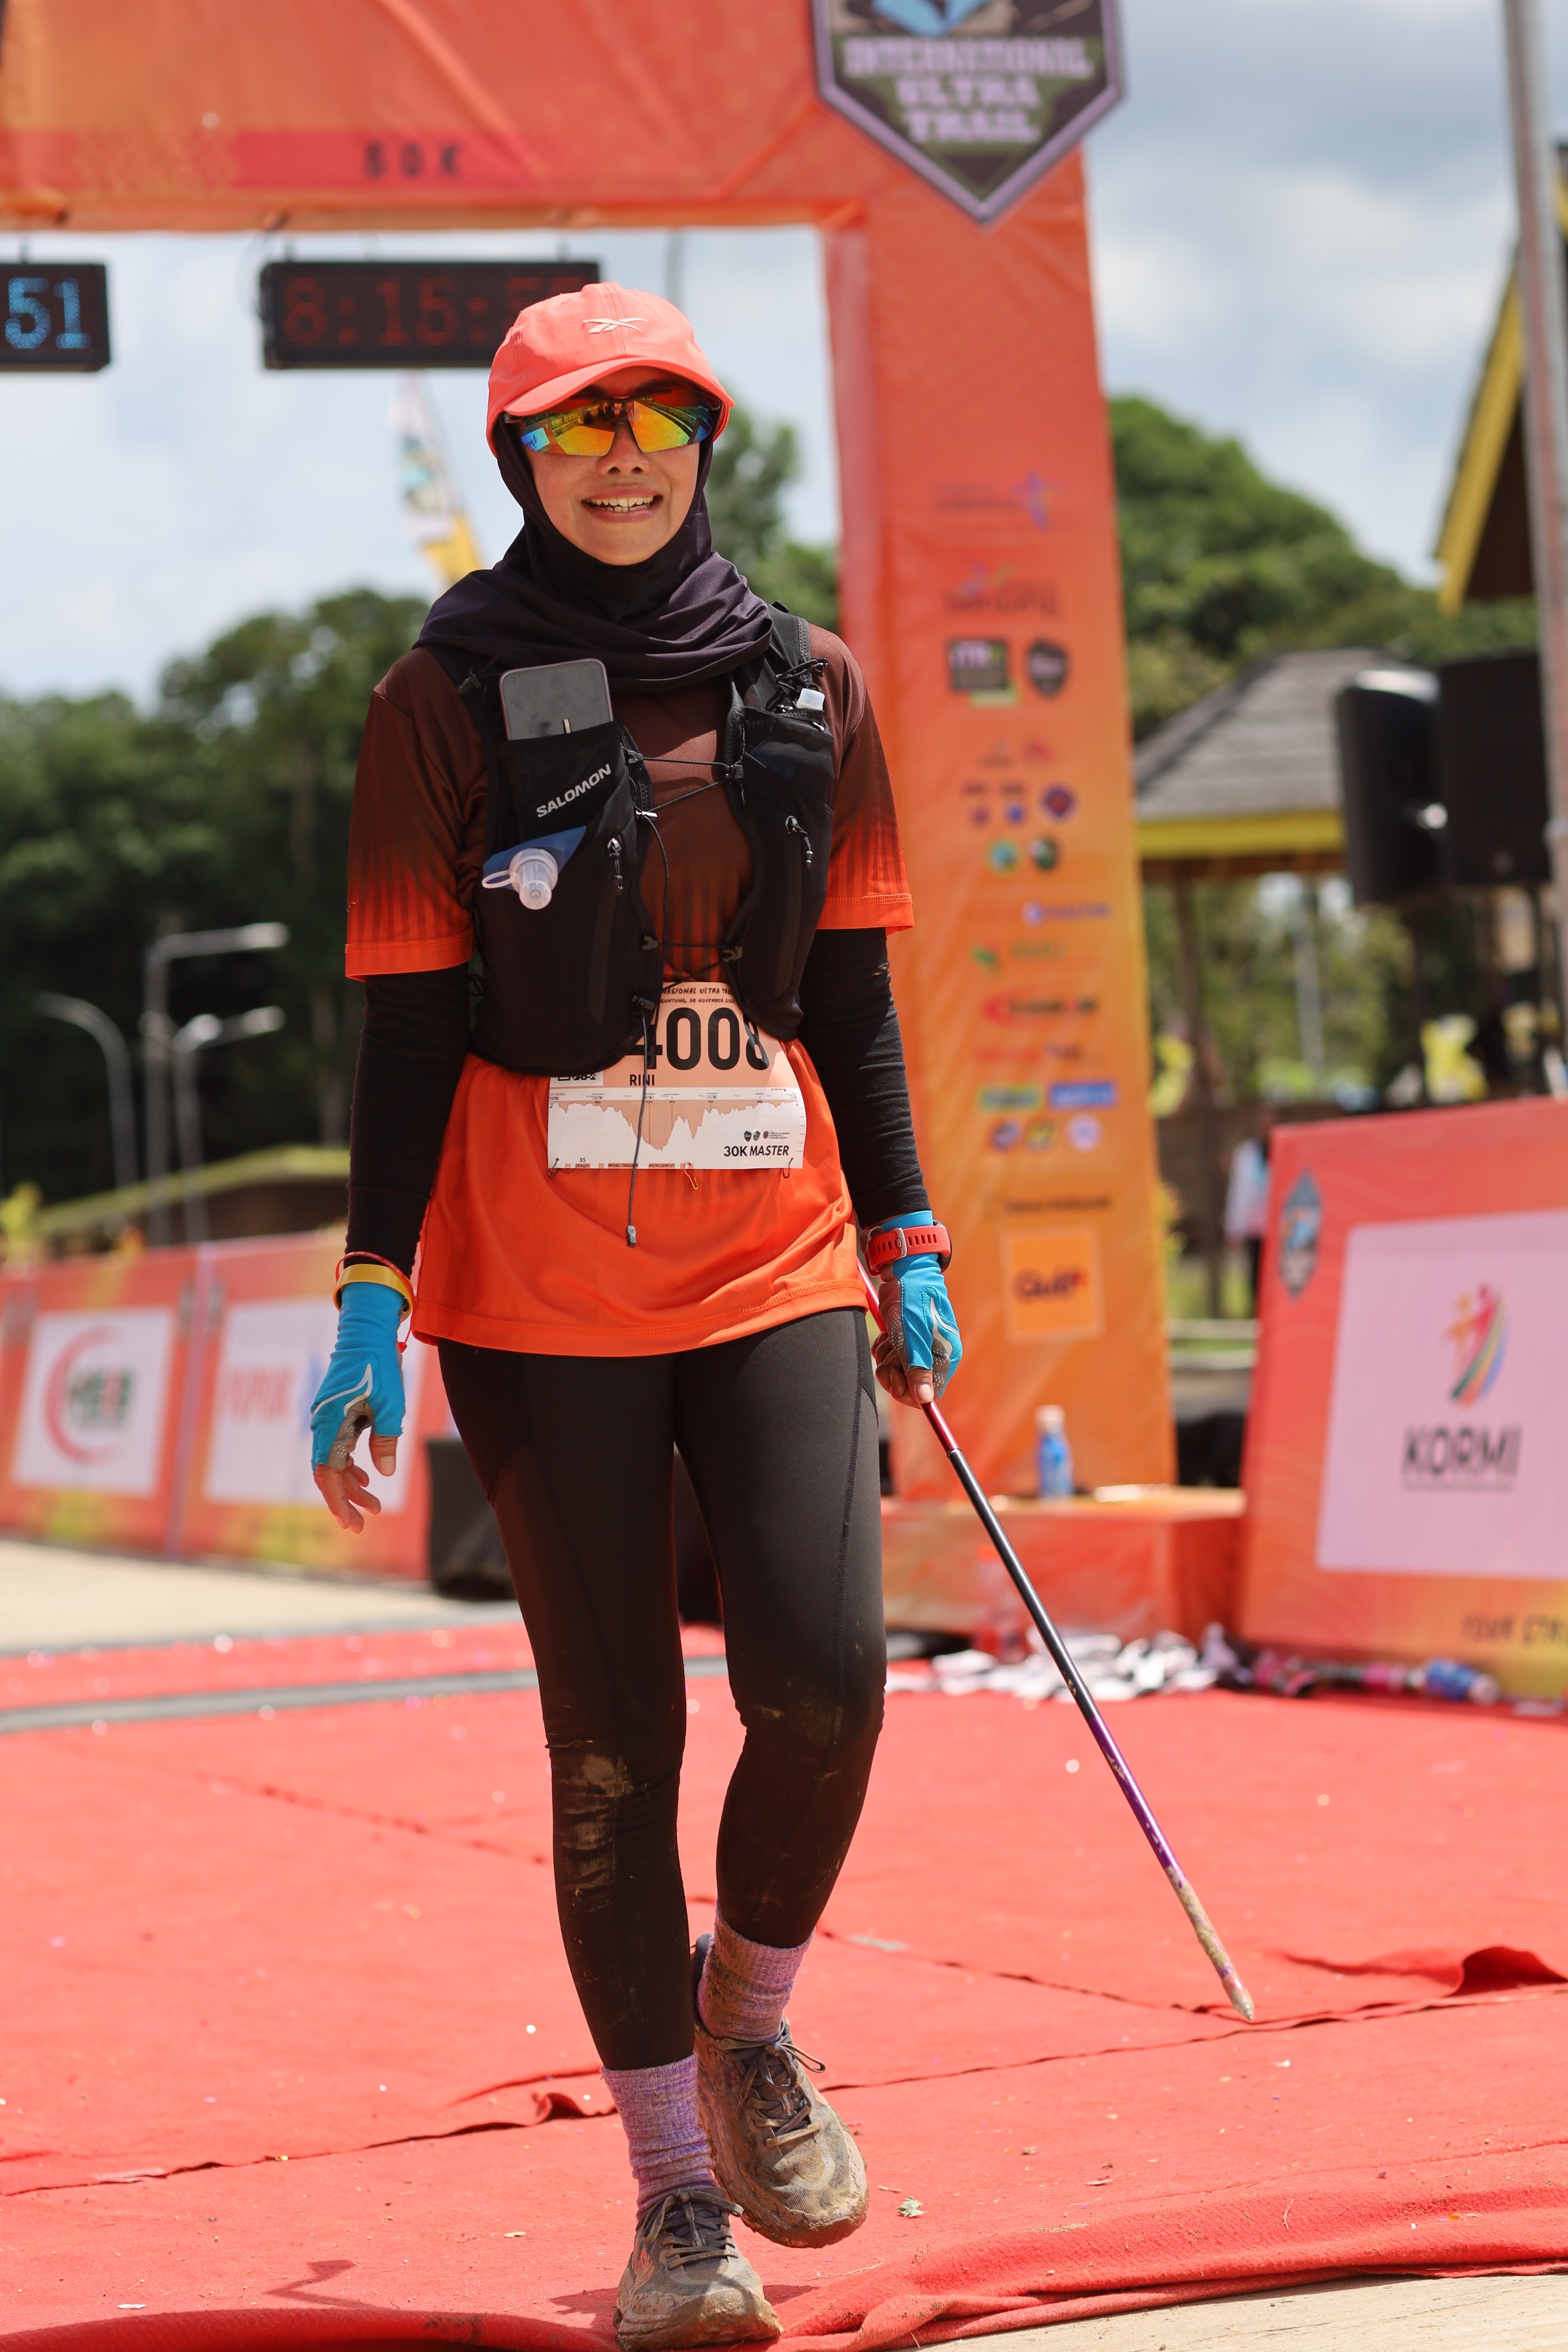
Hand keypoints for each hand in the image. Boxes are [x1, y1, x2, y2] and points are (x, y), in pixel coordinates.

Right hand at [310, 1281, 406, 1531]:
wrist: (366, 1332)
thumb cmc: (378, 1365)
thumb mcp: (389, 1403)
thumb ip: (385, 1438)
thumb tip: (384, 1474)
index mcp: (330, 1423)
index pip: (327, 1472)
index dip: (337, 1500)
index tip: (350, 1522)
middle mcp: (323, 1423)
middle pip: (329, 1472)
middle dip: (345, 1500)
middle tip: (363, 1525)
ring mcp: (328, 1419)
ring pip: (335, 1461)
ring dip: (352, 1484)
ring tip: (375, 1506)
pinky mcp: (337, 1414)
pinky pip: (339, 1447)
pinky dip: (352, 1465)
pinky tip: (368, 1478)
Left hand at [873, 1244, 961, 1409]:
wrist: (902, 1271)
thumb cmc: (912, 1300)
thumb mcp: (913, 1336)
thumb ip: (919, 1368)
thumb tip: (926, 1400)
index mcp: (945, 1356)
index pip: (928, 1393)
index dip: (908, 1391)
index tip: (895, 1378)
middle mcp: (933, 1354)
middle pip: (909, 1385)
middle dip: (894, 1371)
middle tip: (891, 1353)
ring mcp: (918, 1347)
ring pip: (896, 1371)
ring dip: (887, 1357)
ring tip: (889, 1338)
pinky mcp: (904, 1339)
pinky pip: (889, 1357)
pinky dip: (883, 1347)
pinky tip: (887, 1333)